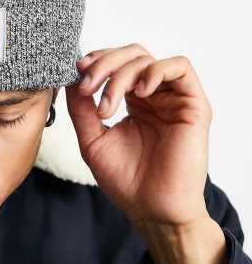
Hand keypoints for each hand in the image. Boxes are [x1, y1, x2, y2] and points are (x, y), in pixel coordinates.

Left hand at [65, 43, 212, 232]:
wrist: (151, 209)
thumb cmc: (125, 180)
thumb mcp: (92, 139)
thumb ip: (81, 109)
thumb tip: (69, 78)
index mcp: (134, 102)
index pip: (116, 63)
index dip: (96, 61)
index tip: (77, 73)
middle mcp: (154, 96)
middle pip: (130, 54)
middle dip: (103, 64)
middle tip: (87, 86)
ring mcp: (173, 99)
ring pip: (148, 58)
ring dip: (120, 74)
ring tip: (107, 105)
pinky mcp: (193, 105)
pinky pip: (180, 67)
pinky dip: (155, 70)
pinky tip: (138, 92)